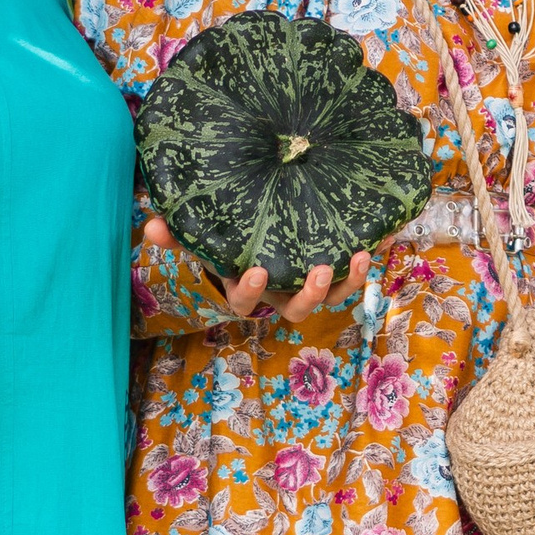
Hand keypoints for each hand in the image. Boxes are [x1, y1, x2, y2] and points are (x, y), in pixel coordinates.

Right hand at [144, 218, 372, 325]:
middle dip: (312, 294)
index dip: (249, 291)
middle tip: (320, 270)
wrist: (255, 238)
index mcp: (248, 289)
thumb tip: (151, 224)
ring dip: (350, 279)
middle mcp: (282, 294)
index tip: (255, 270)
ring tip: (361, 254)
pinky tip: (383, 233)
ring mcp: (311, 285)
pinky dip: (371, 256)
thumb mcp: (202, 239)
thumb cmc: (227, 243)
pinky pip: (356, 269)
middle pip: (299, 309)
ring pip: (334, 295)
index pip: (245, 301)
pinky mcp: (336, 269)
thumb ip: (178, 235)